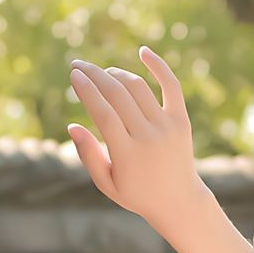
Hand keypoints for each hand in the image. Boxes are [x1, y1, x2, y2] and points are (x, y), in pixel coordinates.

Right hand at [66, 49, 200, 229]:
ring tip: (102, 73)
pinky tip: (143, 51)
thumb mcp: (106, 183)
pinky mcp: (182, 120)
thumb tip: (72, 126)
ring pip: (138, 88)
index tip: (73, 76)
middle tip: (78, 65)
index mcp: (127, 155)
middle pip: (117, 95)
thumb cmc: (137, 193)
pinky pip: (171, 86)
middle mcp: (148, 137)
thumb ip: (88, 155)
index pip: (103, 113)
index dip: (87, 91)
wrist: (180, 201)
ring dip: (116, 74)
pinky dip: (158, 66)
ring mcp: (167, 127)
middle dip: (95, 75)